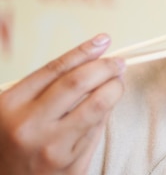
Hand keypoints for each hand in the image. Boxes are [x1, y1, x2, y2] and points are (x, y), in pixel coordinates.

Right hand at [0, 34, 124, 174]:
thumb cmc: (15, 143)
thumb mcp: (17, 111)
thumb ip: (49, 87)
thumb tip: (94, 61)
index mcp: (10, 105)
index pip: (55, 68)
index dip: (84, 51)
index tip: (103, 41)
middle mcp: (29, 125)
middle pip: (79, 82)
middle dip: (105, 67)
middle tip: (118, 63)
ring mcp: (51, 146)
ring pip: (97, 104)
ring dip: (115, 88)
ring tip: (118, 82)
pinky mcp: (71, 163)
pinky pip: (97, 128)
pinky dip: (106, 112)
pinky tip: (107, 105)